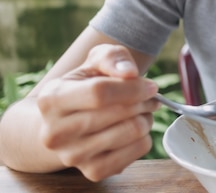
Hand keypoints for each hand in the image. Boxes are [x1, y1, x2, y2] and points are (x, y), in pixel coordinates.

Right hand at [37, 44, 159, 180]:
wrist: (67, 121)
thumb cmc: (86, 85)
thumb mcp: (96, 61)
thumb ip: (113, 57)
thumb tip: (130, 72)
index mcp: (52, 99)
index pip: (99, 93)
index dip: (133, 87)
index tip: (150, 85)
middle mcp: (55, 132)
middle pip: (119, 113)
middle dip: (143, 101)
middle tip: (149, 97)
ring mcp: (72, 156)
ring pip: (131, 132)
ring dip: (146, 117)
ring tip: (140, 111)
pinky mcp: (92, 171)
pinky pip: (137, 152)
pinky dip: (145, 137)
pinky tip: (134, 128)